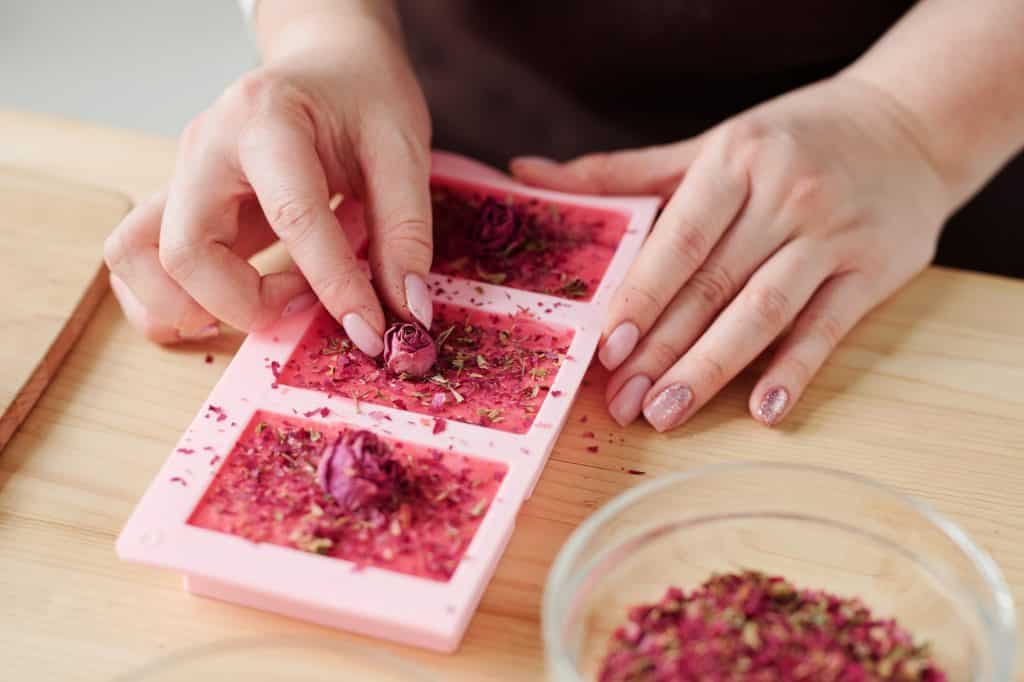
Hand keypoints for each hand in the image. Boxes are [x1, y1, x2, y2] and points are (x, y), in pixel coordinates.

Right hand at [104, 12, 432, 354]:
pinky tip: (231, 303)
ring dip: (193, 308)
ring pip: (136, 260)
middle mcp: (205, 147)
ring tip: (265, 303)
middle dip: (247, 305)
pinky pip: (140, 264)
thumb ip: (405, 231)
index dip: (333, 286)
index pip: (291, 217)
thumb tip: (407, 310)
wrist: (327, 63)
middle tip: (307, 305)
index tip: (369, 330)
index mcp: (266, 119)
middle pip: (185, 251)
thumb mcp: (402, 150)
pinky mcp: (177, 204)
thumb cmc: (362, 97)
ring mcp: (181, 175)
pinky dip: (172, 302)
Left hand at [512, 75, 953, 429]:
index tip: (607, 348)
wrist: (911, 123)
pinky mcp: (877, 269)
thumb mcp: (711, 144)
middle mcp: (786, 195)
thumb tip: (526, 175)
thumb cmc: (791, 139)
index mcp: (736, 160)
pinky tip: (763, 410)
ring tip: (667, 414)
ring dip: (713, 368)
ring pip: (763, 311)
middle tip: (622, 404)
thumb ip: (622, 171)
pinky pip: (829, 326)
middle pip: (713, 285)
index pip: (679, 240)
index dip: (641, 296)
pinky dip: (796, 369)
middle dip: (663, 350)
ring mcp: (834, 234)